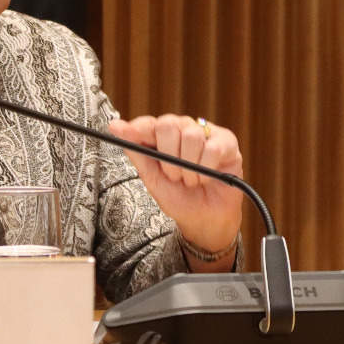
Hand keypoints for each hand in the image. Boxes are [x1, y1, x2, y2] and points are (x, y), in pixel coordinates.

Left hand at [109, 113, 243, 271]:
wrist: (205, 220)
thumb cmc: (180, 199)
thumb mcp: (153, 180)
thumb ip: (138, 153)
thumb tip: (116, 128)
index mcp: (163, 138)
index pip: (149, 123)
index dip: (136, 126)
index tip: (118, 130)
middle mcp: (184, 129)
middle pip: (168, 124)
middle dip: (168, 156)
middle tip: (174, 176)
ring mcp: (206, 134)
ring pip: (192, 136)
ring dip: (189, 168)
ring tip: (192, 180)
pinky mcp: (227, 142)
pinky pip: (212, 148)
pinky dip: (206, 169)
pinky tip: (207, 177)